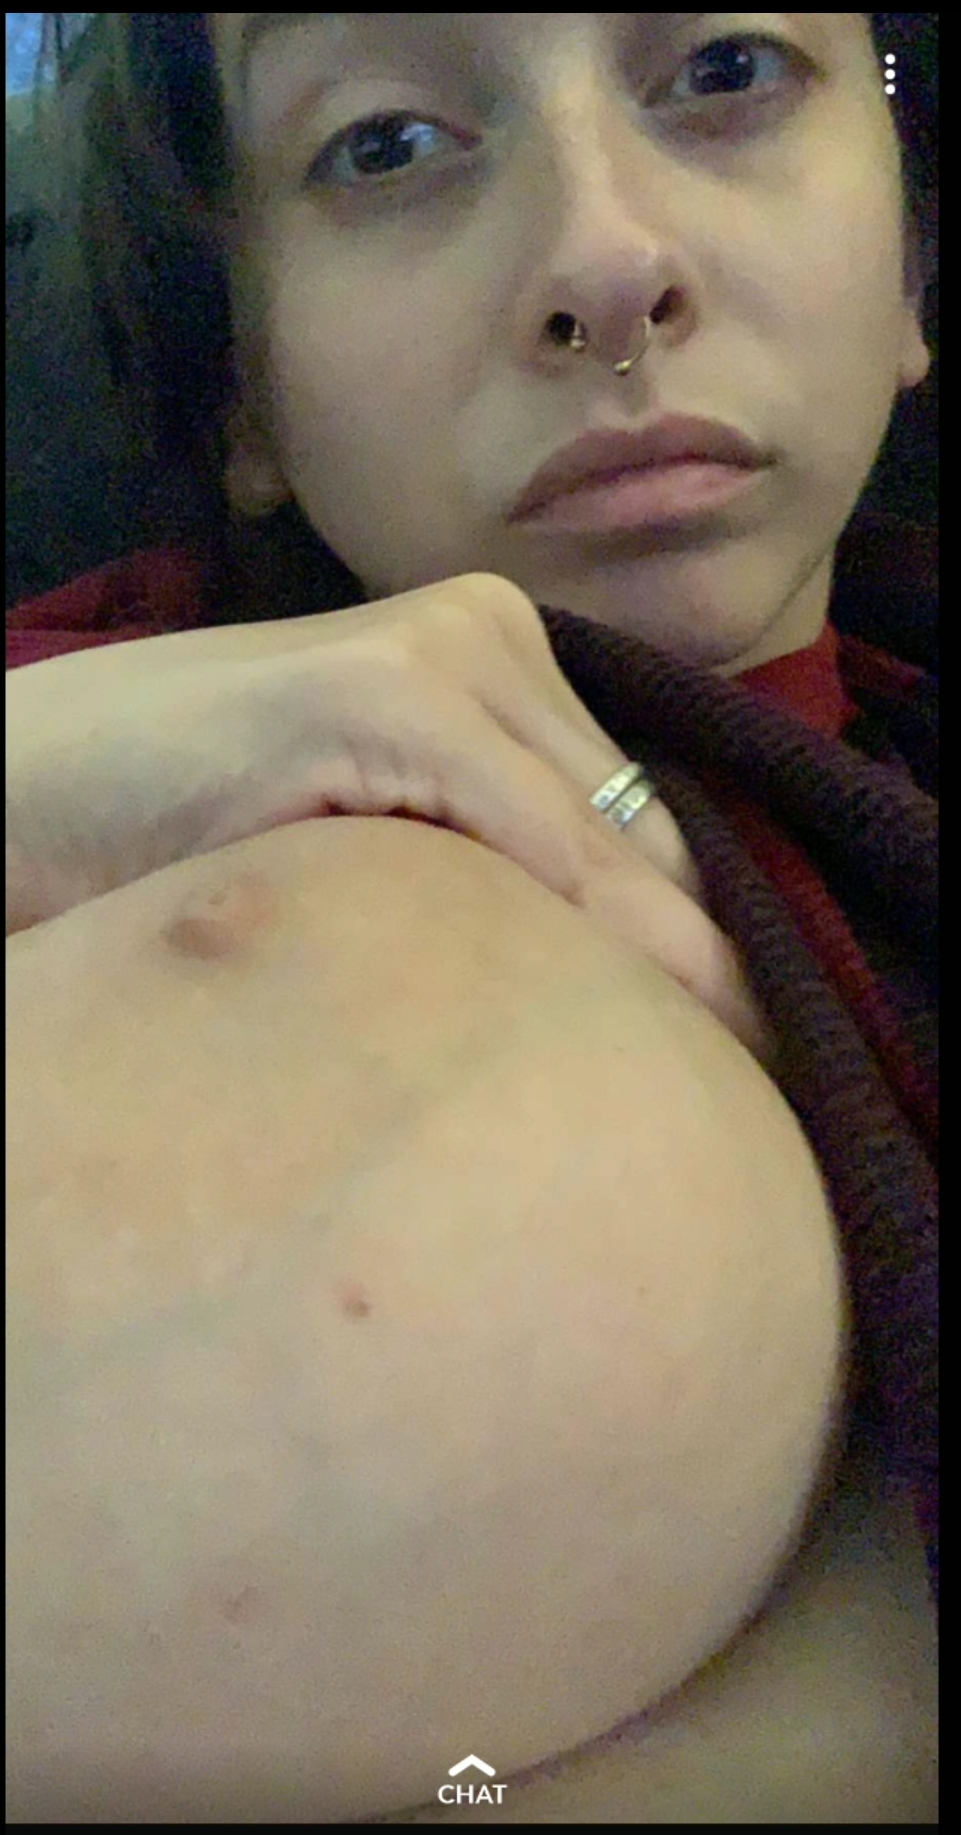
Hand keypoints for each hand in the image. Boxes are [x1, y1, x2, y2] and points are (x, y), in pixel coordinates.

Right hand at [6, 571, 772, 1066]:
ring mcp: (438, 652)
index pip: (632, 814)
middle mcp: (485, 630)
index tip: (748, 1041)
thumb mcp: (368, 841)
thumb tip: (621, 970)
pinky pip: (536, 847)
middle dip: (691, 956)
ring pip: (608, 844)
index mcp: (486, 653)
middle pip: (642, 827)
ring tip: (710, 1073)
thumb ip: (481, 867)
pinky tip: (634, 1028)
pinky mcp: (384, 697)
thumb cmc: (177, 827)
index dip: (694, 933)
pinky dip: (592, 939)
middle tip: (742, 1071)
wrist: (18, 786)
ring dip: (659, 965)